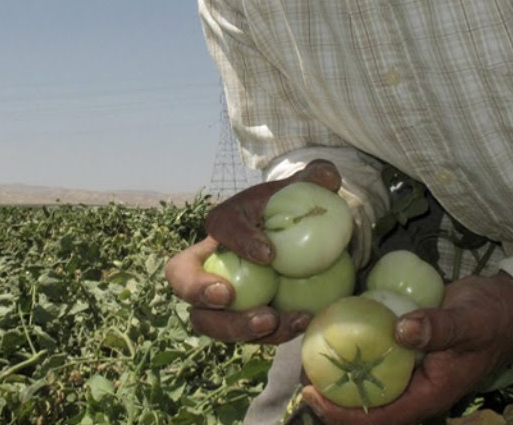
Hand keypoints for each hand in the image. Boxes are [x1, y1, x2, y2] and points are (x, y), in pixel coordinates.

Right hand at [163, 160, 342, 343]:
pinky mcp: (239, 322)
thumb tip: (328, 177)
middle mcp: (208, 264)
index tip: (269, 254)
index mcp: (222, 224)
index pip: (219, 228)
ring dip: (237, 326)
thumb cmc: (288, 215)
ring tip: (273, 321)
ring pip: (209, 321)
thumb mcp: (300, 191)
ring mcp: (218, 300)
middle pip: (184, 283)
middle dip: (200, 292)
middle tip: (230, 297)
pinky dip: (271, 334)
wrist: (292, 245)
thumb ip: (314, 178)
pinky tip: (301, 322)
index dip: (237, 241)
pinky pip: (245, 335)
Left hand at [301, 272, 512, 423]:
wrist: (508, 304)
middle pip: (367, 405)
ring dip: (340, 375)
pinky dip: (355, 349)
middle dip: (333, 397)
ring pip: (369, 382)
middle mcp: (416, 387)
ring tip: (309, 355)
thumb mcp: (469, 321)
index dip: (343, 413)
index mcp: (430, 394)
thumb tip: (401, 330)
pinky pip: (376, 358)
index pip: (380, 417)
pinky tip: (333, 330)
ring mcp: (411, 370)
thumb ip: (439, 327)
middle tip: (301, 375)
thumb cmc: (492, 317)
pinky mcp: (407, 350)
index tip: (312, 395)